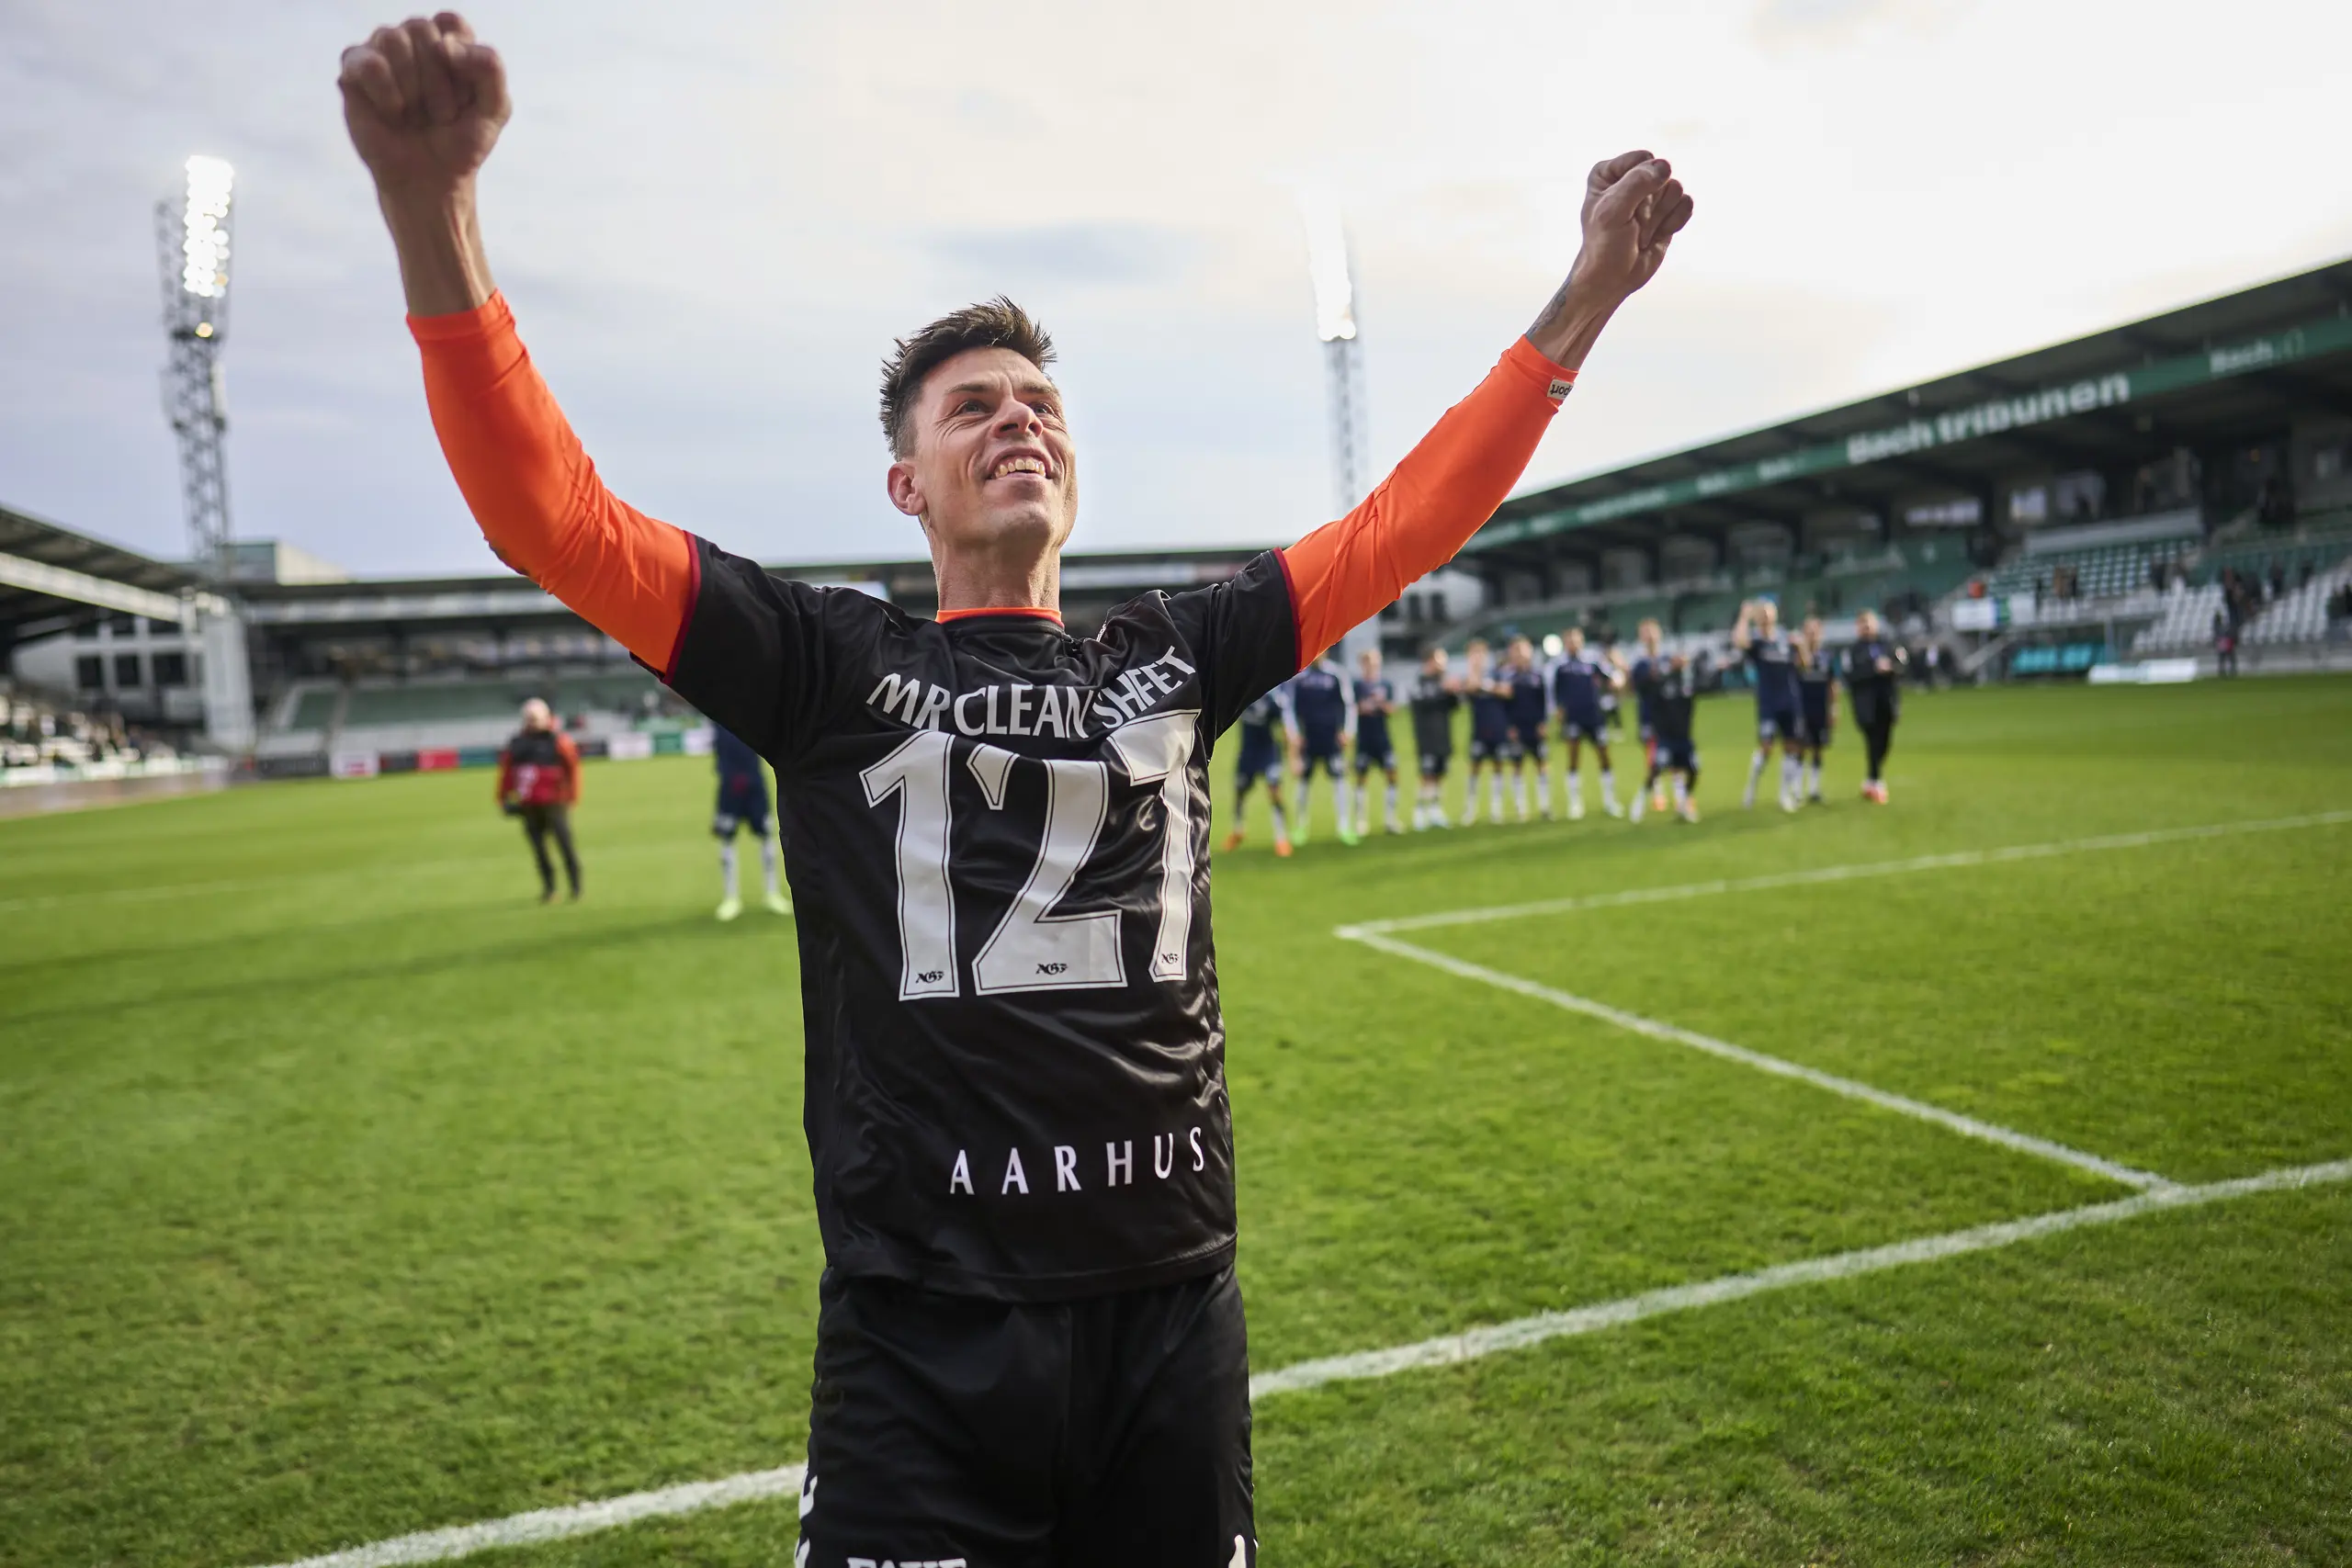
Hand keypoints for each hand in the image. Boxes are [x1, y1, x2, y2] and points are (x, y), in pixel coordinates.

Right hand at [339, 13, 508, 197]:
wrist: (431, 181)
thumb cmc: (461, 143)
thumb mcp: (495, 109)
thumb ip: (490, 68)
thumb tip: (445, 44)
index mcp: (446, 42)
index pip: (450, 23)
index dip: (460, 61)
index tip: (464, 97)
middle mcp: (411, 40)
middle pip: (422, 30)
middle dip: (438, 81)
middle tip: (441, 115)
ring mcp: (380, 53)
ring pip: (392, 38)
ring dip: (413, 87)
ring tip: (416, 116)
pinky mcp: (353, 73)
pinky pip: (367, 62)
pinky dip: (387, 92)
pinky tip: (394, 113)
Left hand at [1527, 150, 1693, 366]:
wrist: (1612, 280)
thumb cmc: (1604, 246)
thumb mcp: (1613, 211)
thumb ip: (1637, 183)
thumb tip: (1666, 166)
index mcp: (1609, 172)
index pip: (1643, 160)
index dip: (1639, 186)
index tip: (1623, 210)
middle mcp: (1630, 179)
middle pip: (1661, 174)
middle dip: (1651, 204)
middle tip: (1633, 224)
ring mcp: (1650, 196)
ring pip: (1675, 188)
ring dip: (1661, 215)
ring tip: (1642, 231)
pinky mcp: (1667, 212)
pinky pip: (1686, 204)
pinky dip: (1674, 222)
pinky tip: (1657, 235)